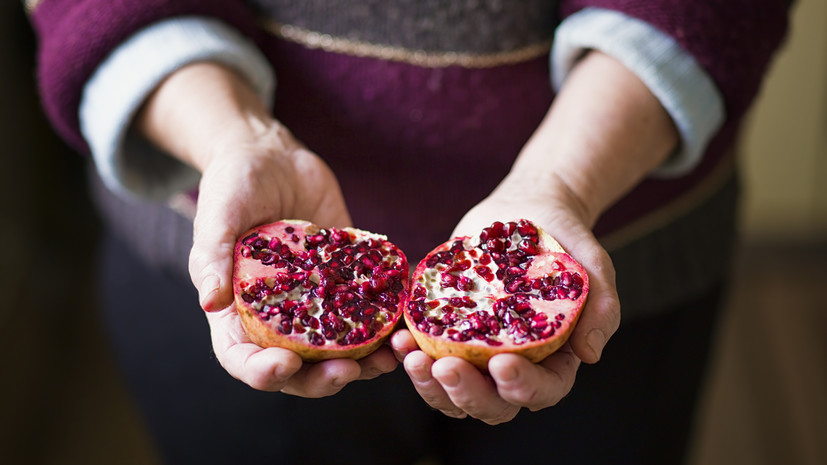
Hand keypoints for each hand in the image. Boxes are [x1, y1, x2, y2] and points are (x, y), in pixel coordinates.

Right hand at [136, 63, 398, 394]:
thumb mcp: (217, 216)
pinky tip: (405, 321)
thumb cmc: (232, 185)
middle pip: (298, 368)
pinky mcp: (344, 281)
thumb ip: (214, 256)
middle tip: (347, 372)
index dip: (263, 372)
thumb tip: (210, 302)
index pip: (243, 358)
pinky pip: (366, 310)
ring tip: (389, 359)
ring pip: (338, 349)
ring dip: (364, 361)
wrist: (272, 156)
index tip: (287, 366)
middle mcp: (278, 316)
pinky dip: (386, 321)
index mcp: (237, 311)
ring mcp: (314, 302)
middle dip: (322, 378)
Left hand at [390, 50, 677, 422]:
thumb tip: (589, 354)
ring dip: (428, 382)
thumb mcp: (593, 266)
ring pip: (450, 391)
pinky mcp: (444, 332)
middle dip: (465, 392)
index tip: (503, 363)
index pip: (542, 391)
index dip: (523, 387)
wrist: (527, 212)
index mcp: (553, 362)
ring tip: (412, 354)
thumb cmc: (565, 242)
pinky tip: (398, 335)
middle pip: (490, 403)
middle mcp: (511, 367)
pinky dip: (409, 352)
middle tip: (444, 366)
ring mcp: (475, 354)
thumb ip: (601, 306)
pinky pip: (424, 355)